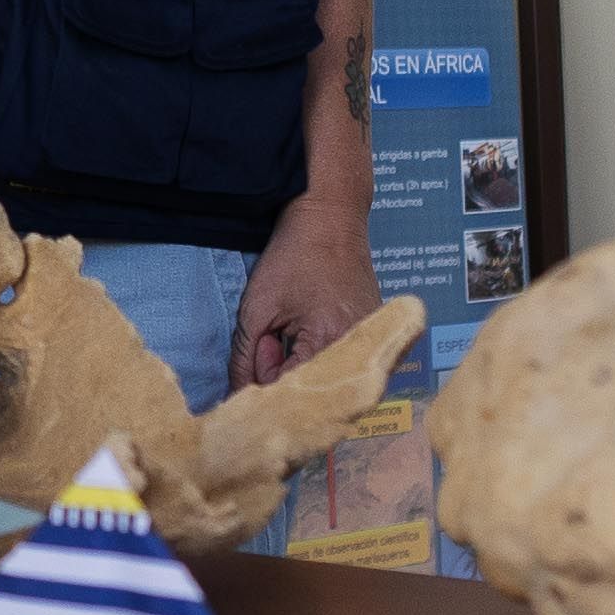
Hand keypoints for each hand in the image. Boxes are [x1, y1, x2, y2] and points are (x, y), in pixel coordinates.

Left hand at [237, 196, 383, 385]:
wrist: (330, 217)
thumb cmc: (293, 256)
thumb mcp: (257, 308)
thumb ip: (244, 358)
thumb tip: (239, 397)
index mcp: (330, 342)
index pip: (291, 389)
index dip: (266, 374)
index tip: (263, 345)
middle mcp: (359, 348)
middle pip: (312, 386)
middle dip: (285, 371)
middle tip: (276, 336)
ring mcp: (372, 340)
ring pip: (327, 375)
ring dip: (303, 363)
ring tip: (295, 328)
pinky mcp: (375, 332)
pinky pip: (343, 360)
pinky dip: (322, 353)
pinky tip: (312, 328)